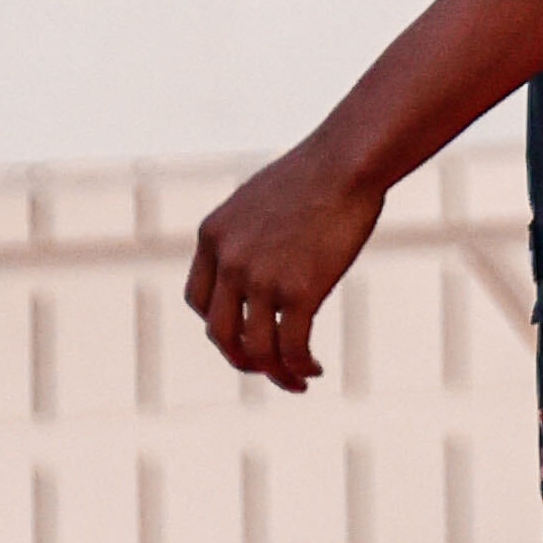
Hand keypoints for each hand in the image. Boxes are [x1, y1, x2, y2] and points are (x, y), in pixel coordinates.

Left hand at [185, 129, 381, 389]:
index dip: (219, 325)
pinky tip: (315, 369)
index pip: (197, 300)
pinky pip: (292, 348)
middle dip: (241, 358)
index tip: (245, 333)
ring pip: (256, 349)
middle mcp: (229, 259)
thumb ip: (245, 238)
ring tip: (298, 379)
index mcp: (213, 235)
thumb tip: (254, 272)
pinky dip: (301, 367)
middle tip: (267, 368)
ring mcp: (261, 277)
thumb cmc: (311, 178)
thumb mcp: (257, 204)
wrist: (345, 163)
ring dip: (276, 373)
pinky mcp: (299, 291)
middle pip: (219, 332)